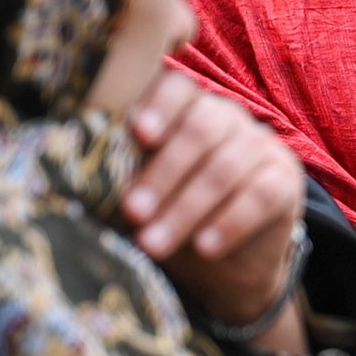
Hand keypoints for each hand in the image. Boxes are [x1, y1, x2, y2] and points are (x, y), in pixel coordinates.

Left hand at [125, 71, 307, 353]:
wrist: (223, 267)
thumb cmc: (165, 217)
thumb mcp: (138, 190)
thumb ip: (119, 169)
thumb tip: (68, 172)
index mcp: (185, 107)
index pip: (176, 88)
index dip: (159, 106)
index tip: (137, 135)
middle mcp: (227, 117)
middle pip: (202, 128)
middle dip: (164, 173)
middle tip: (132, 212)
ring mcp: (261, 145)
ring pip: (227, 166)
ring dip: (187, 208)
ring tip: (155, 244)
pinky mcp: (287, 180)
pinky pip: (261, 195)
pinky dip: (230, 222)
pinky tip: (205, 247)